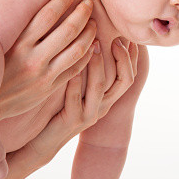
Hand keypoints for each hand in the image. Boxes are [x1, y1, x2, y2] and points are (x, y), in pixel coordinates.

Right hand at [0, 0, 96, 119]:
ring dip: (89, 33)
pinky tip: (91, 44)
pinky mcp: (49, 87)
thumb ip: (4, 23)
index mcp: (16, 43)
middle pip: (67, 30)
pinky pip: (76, 68)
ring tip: (93, 22)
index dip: (62, 0)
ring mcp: (42, 74)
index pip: (46, 15)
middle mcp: (31, 58)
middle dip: (82, 13)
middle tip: (88, 3)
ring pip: (76, 49)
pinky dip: (87, 54)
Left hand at [24, 38, 137, 159]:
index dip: (132, 57)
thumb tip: (96, 41)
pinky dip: (74, 81)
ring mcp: (89, 114)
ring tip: (93, 45)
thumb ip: (90, 71)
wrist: (46, 141)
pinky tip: (71, 67)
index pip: (130, 75)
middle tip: (115, 40)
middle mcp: (103, 106)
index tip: (129, 37)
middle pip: (125, 81)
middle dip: (122, 58)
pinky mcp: (72, 120)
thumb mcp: (82, 90)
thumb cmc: (62, 108)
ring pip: (99, 87)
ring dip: (97, 64)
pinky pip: (74, 98)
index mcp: (108, 98)